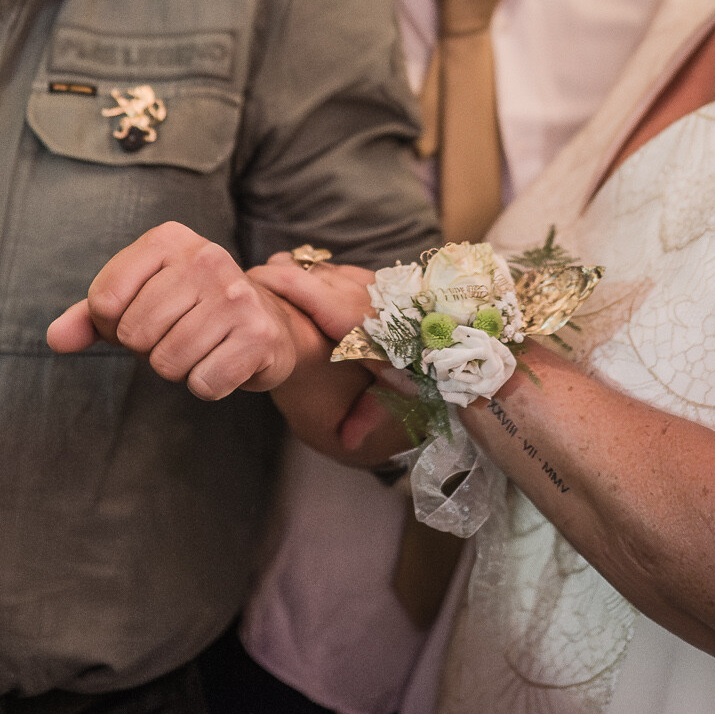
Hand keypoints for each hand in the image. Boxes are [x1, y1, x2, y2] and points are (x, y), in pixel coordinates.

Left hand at [46, 221, 296, 397]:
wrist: (268, 322)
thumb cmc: (190, 309)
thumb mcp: (139, 299)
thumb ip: (91, 317)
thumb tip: (55, 339)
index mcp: (168, 239)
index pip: (104, 301)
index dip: (113, 326)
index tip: (142, 318)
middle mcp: (205, 257)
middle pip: (135, 334)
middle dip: (148, 349)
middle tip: (175, 335)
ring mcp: (235, 295)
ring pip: (167, 362)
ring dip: (177, 368)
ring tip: (199, 346)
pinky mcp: (259, 334)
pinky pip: (203, 383)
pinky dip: (207, 384)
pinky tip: (222, 361)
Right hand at [254, 259, 422, 450]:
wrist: (463, 329)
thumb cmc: (431, 361)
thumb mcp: (404, 391)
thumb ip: (371, 413)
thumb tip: (349, 443)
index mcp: (358, 318)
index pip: (308, 287)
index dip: (277, 280)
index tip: (252, 280)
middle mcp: (363, 292)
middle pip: (310, 274)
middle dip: (279, 275)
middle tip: (251, 285)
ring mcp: (373, 282)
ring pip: (325, 270)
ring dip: (300, 276)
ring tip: (274, 282)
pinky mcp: (381, 280)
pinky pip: (341, 272)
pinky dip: (321, 277)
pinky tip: (310, 286)